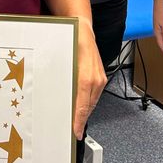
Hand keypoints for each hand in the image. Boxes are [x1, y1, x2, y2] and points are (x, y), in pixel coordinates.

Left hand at [73, 23, 106, 139]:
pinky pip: (93, 94)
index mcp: (86, 78)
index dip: (79, 120)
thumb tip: (62, 99)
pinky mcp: (100, 77)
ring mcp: (100, 78)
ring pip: (91, 101)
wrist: (82, 29)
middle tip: (72, 131)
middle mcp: (96, 80)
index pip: (82, 105)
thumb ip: (64, 80)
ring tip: (75, 123)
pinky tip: (80, 106)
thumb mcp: (65, 62)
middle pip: (88, 106)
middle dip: (80, 119)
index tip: (75, 132)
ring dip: (84, 112)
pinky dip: (87, 102)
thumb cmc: (72, 42)